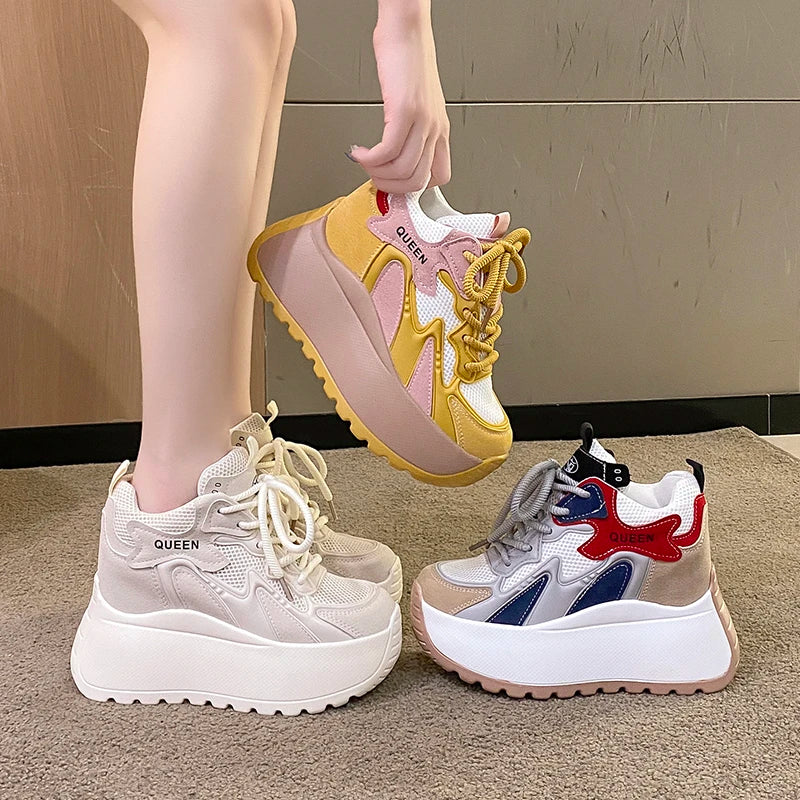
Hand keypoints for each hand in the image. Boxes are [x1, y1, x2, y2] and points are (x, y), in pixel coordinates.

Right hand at [349, 1, 450, 193]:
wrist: (406, 28)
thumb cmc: (408, 58)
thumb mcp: (417, 102)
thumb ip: (412, 130)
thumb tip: (395, 154)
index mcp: (440, 129)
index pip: (439, 177)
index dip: (414, 187)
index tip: (393, 181)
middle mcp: (435, 128)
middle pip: (418, 181)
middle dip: (390, 187)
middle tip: (372, 177)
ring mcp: (423, 121)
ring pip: (403, 171)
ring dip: (377, 174)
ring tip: (364, 163)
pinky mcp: (404, 111)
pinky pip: (387, 151)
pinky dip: (369, 159)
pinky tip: (359, 152)